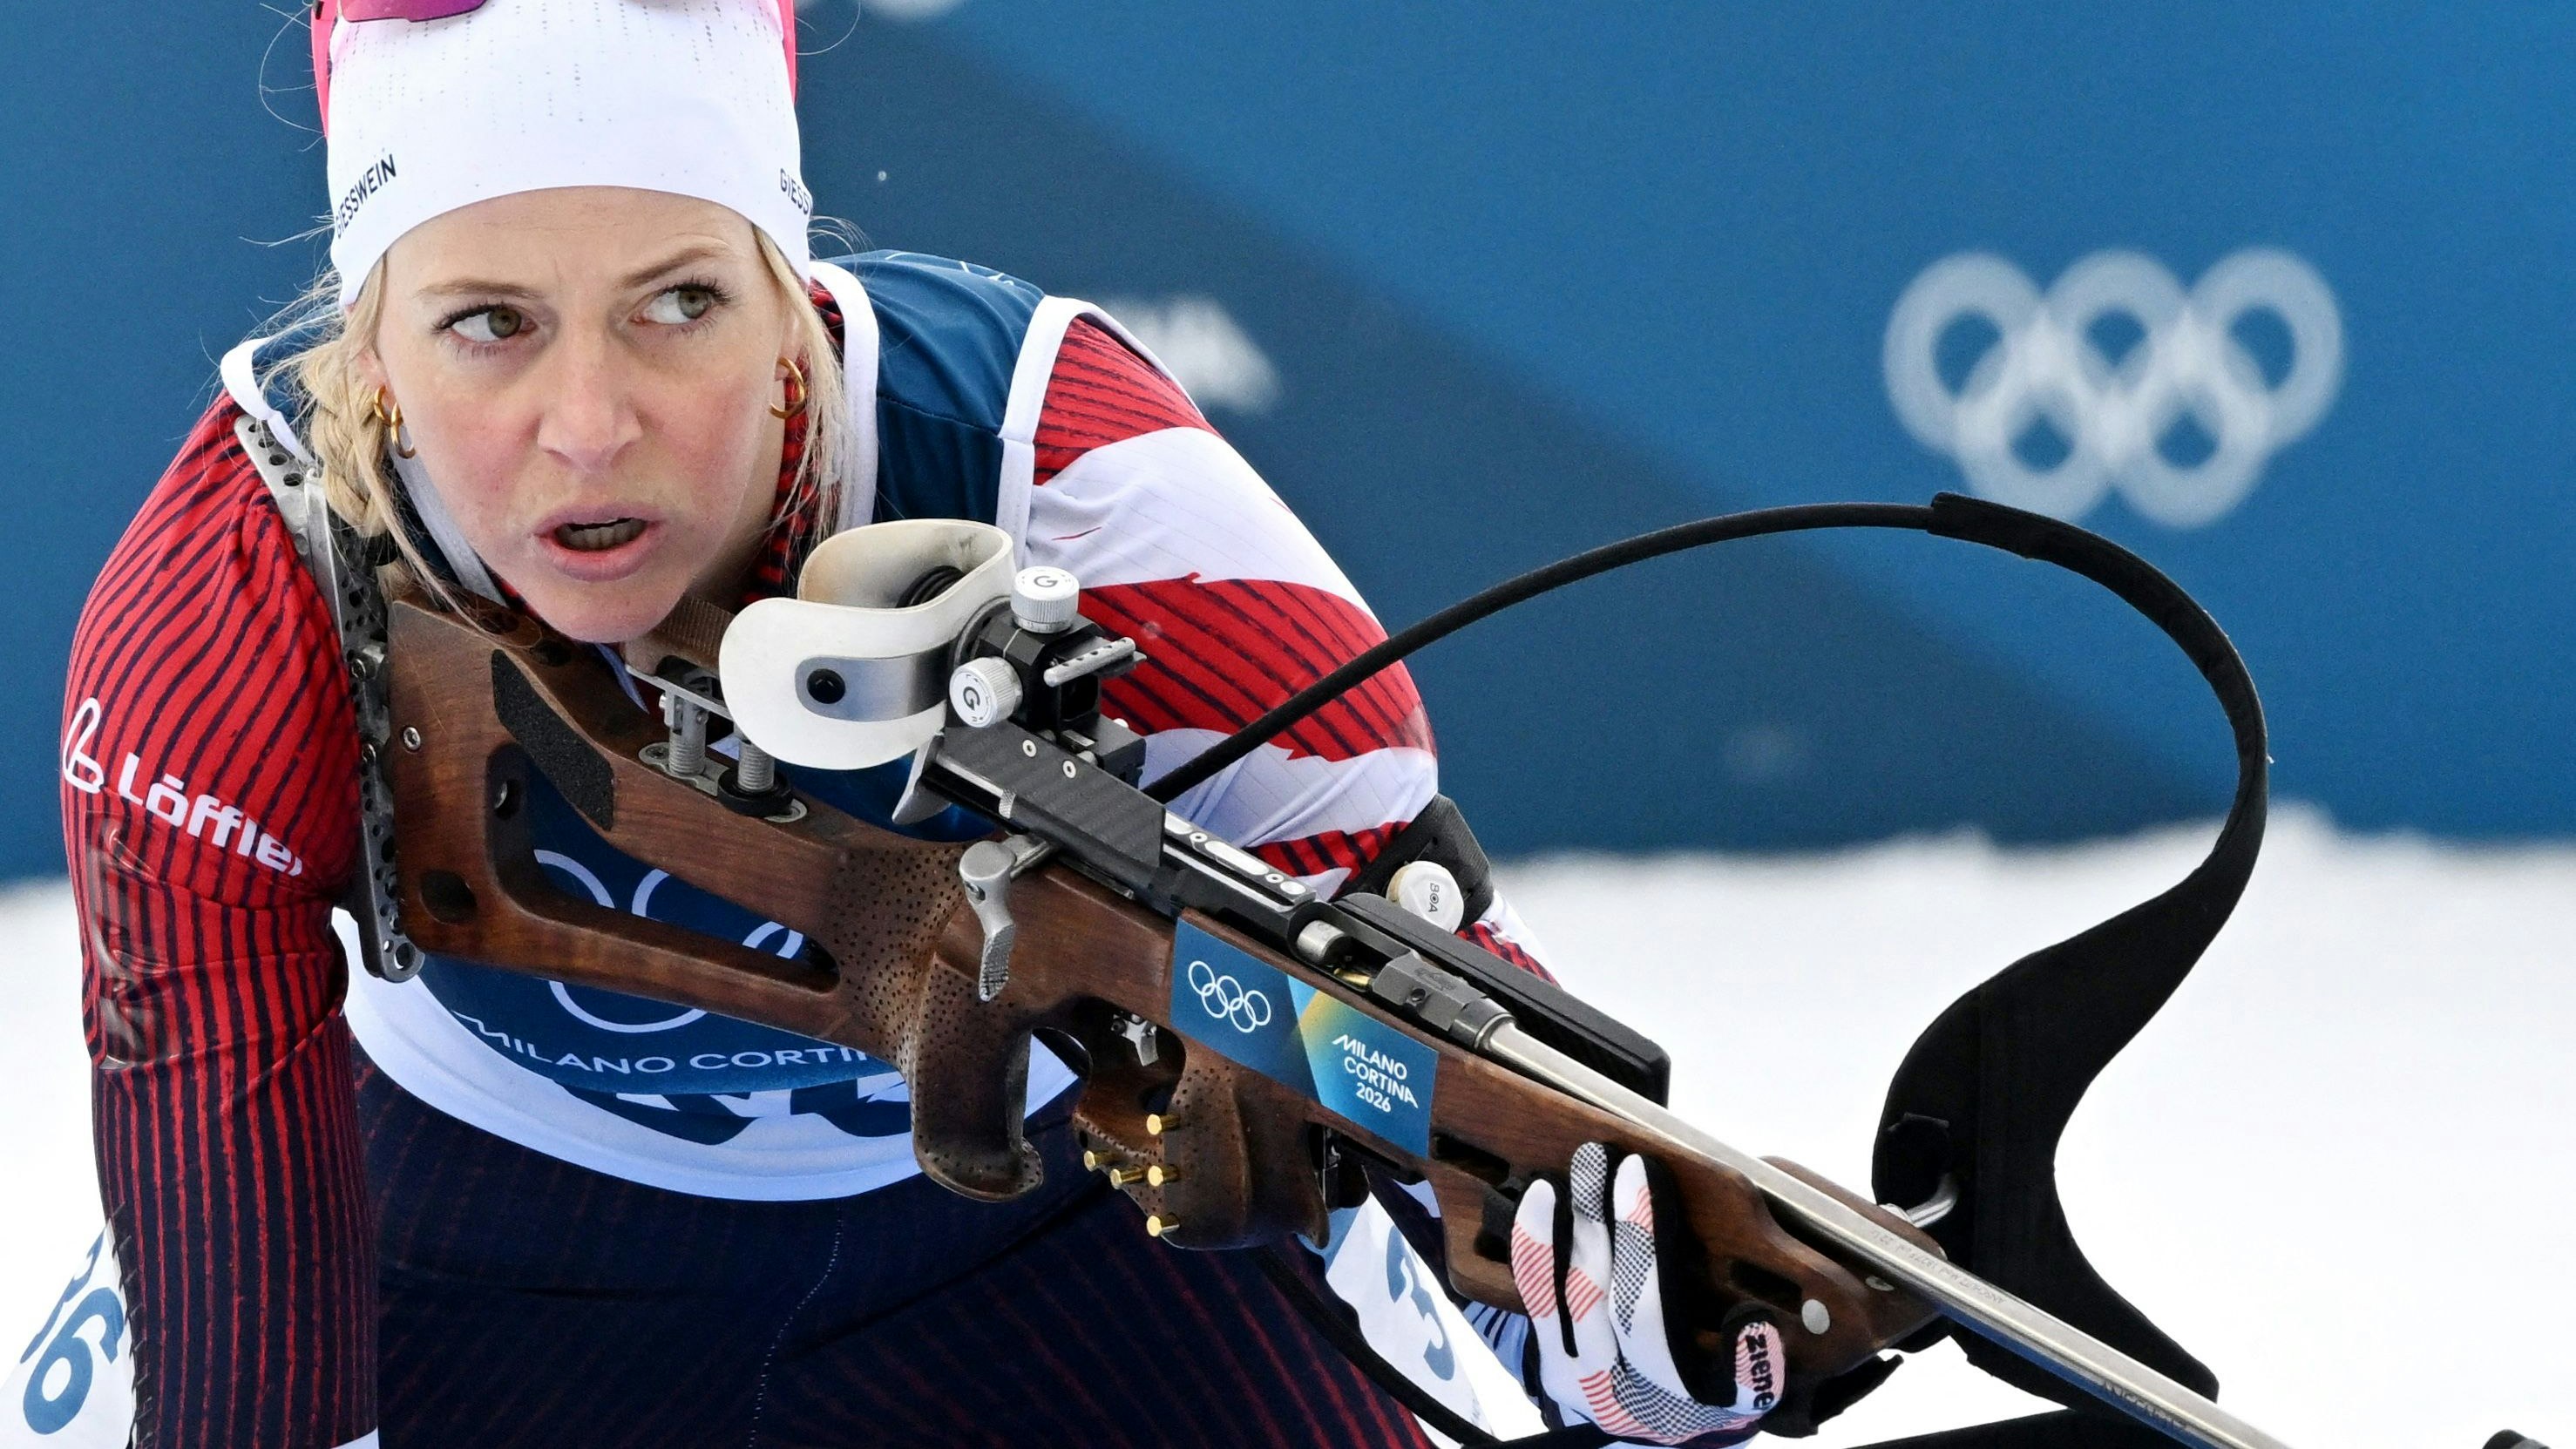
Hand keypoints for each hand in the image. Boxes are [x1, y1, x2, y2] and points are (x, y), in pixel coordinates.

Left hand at [1511, 1143, 1785, 1445]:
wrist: (1638, 1404)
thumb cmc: (1702, 1354)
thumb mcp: (1740, 1339)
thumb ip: (1755, 1291)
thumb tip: (1773, 1213)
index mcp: (1722, 1399)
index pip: (1745, 1388)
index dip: (1747, 1362)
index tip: (1752, 1322)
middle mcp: (1659, 1405)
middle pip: (1645, 1323)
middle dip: (1638, 1239)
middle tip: (1634, 1172)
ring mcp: (1600, 1390)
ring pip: (1585, 1305)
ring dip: (1585, 1227)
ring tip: (1587, 1168)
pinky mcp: (1557, 1371)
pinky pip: (1541, 1303)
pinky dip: (1539, 1248)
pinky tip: (1542, 1199)